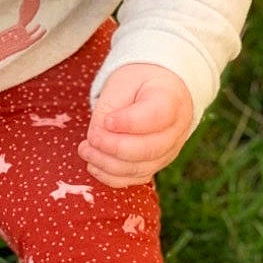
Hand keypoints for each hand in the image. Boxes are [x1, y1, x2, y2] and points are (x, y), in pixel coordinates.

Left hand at [79, 63, 194, 187]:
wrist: (160, 91)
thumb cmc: (139, 83)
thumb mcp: (123, 82)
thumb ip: (108, 108)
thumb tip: (95, 139)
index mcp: (171, 100)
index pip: (156, 116)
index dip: (129, 123)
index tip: (107, 121)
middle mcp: (176, 130)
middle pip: (148, 149)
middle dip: (113, 147)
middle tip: (91, 138)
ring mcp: (169, 151)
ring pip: (140, 168)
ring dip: (107, 164)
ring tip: (85, 150)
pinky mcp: (157, 164)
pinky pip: (135, 179)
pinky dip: (112, 177)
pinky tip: (94, 165)